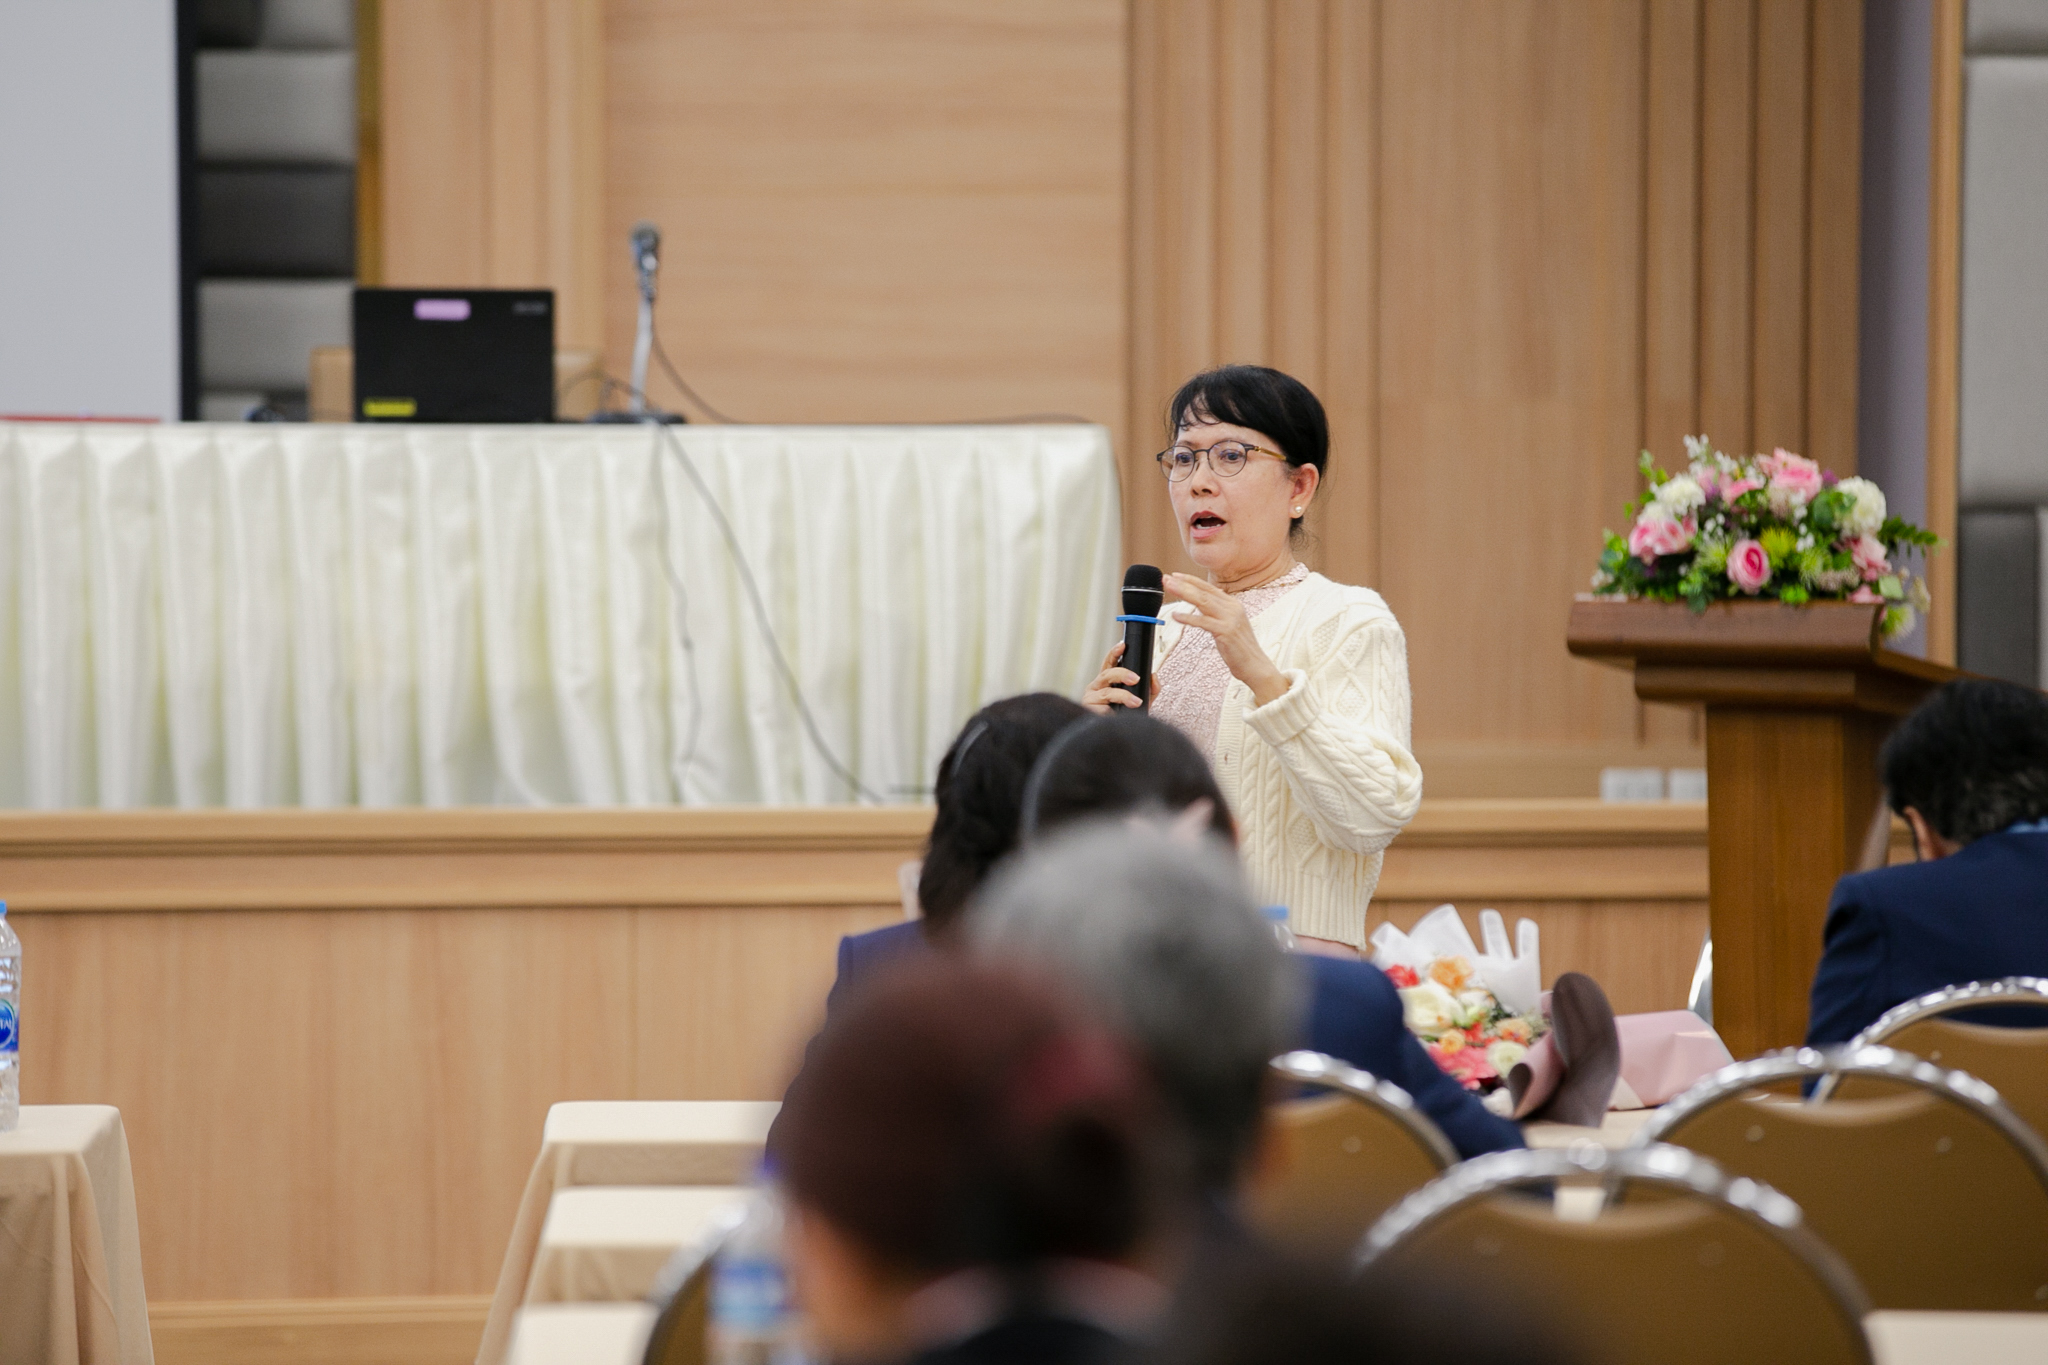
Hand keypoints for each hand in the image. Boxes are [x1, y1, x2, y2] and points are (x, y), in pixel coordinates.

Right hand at [1082, 641, 1152, 711]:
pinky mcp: (1088, 711)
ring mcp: (1090, 698)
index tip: (1123, 645)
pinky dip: (1112, 712)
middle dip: (1122, 673)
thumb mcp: (1142, 701)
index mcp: (1106, 682)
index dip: (1115, 653)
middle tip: (1136, 678)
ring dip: (1123, 696)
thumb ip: (1150, 689)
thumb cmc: (1124, 717)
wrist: (1113, 739)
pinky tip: (1117, 716)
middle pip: (1107, 674)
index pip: (1109, 663)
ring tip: (1136, 702)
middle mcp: (1096, 687)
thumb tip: (1154, 676)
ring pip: (1106, 693)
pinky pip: (1102, 709)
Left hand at [1164, 573, 1291, 705]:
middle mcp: (1232, 608)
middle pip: (1203, 592)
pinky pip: (1203, 622)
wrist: (1255, 665)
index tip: (1175, 576)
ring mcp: (1230, 619)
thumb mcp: (1229, 624)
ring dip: (1184, 593)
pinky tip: (1176, 616)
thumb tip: (1200, 602)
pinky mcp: (1226, 632)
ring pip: (1203, 602)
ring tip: (1169, 588)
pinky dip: (1188, 618)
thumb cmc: (1239, 648)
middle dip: (1183, 584)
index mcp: (1233, 604)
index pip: (1209, 588)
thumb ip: (1217, 612)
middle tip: (1166, 579)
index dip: (1191, 580)